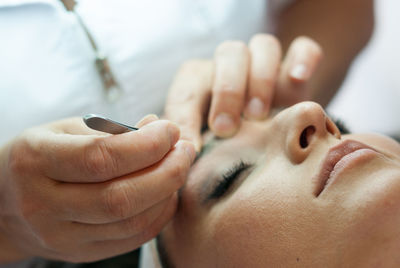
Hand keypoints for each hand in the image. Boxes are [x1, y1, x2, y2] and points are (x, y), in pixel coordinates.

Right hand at [0, 115, 194, 262]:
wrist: (5, 204)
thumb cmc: (42, 156)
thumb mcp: (66, 130)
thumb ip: (112, 131)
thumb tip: (158, 127)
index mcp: (35, 161)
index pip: (100, 158)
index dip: (146, 145)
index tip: (171, 130)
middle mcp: (43, 204)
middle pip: (120, 198)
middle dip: (167, 172)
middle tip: (185, 149)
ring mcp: (61, 236)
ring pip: (131, 223)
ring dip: (168, 193)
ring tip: (179, 167)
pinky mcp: (79, 253)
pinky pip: (132, 239)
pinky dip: (159, 215)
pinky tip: (167, 193)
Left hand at [164, 34, 321, 149]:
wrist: (261, 129)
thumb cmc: (224, 138)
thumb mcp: (205, 140)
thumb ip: (191, 142)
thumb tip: (183, 154)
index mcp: (201, 80)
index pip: (187, 86)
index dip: (186, 114)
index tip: (193, 146)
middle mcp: (232, 65)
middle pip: (229, 53)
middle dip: (227, 91)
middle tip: (226, 129)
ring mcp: (265, 64)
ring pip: (264, 46)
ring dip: (261, 78)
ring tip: (258, 116)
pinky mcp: (296, 69)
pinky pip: (303, 48)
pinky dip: (302, 59)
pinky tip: (298, 79)